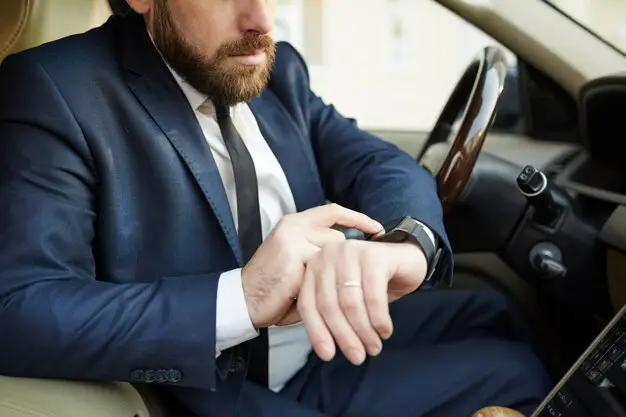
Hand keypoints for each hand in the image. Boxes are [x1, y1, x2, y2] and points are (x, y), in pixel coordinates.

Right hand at [241, 204, 382, 328]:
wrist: (244, 300)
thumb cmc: (273, 287)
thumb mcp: (298, 261)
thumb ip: (319, 252)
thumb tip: (351, 255)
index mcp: (294, 223)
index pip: (333, 211)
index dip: (358, 219)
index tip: (378, 229)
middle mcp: (294, 225)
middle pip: (338, 238)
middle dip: (345, 261)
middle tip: (348, 277)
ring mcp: (293, 238)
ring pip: (334, 253)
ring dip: (333, 276)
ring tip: (325, 290)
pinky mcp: (295, 255)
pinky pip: (324, 269)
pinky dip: (324, 285)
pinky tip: (313, 295)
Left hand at [296, 240, 426, 364]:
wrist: (406, 261)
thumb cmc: (372, 284)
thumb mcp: (345, 298)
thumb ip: (330, 315)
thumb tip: (324, 350)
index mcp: (315, 266)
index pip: (308, 303)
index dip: (317, 332)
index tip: (328, 356)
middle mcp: (329, 255)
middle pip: (329, 304)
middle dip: (344, 336)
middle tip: (358, 357)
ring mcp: (351, 252)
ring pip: (350, 302)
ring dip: (363, 331)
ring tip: (374, 347)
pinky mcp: (375, 255)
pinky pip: (373, 296)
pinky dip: (379, 319)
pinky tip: (385, 331)